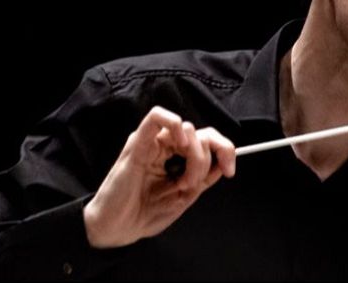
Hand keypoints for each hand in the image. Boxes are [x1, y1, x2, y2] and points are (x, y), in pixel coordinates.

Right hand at [83, 106, 235, 247]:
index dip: (225, 151)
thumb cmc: (144, 214)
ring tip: (181, 182)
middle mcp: (167, 148)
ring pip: (187, 128)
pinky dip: (174, 124)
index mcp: (178, 159)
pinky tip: (179, 144)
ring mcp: (152, 143)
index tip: (229, 170)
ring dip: (194, 157)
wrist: (118, 230)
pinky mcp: (137, 143)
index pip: (208, 141)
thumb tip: (222, 163)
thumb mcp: (184, 198)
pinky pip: (155, 117)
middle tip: (197, 182)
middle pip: (202, 132)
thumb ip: (203, 178)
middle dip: (210, 157)